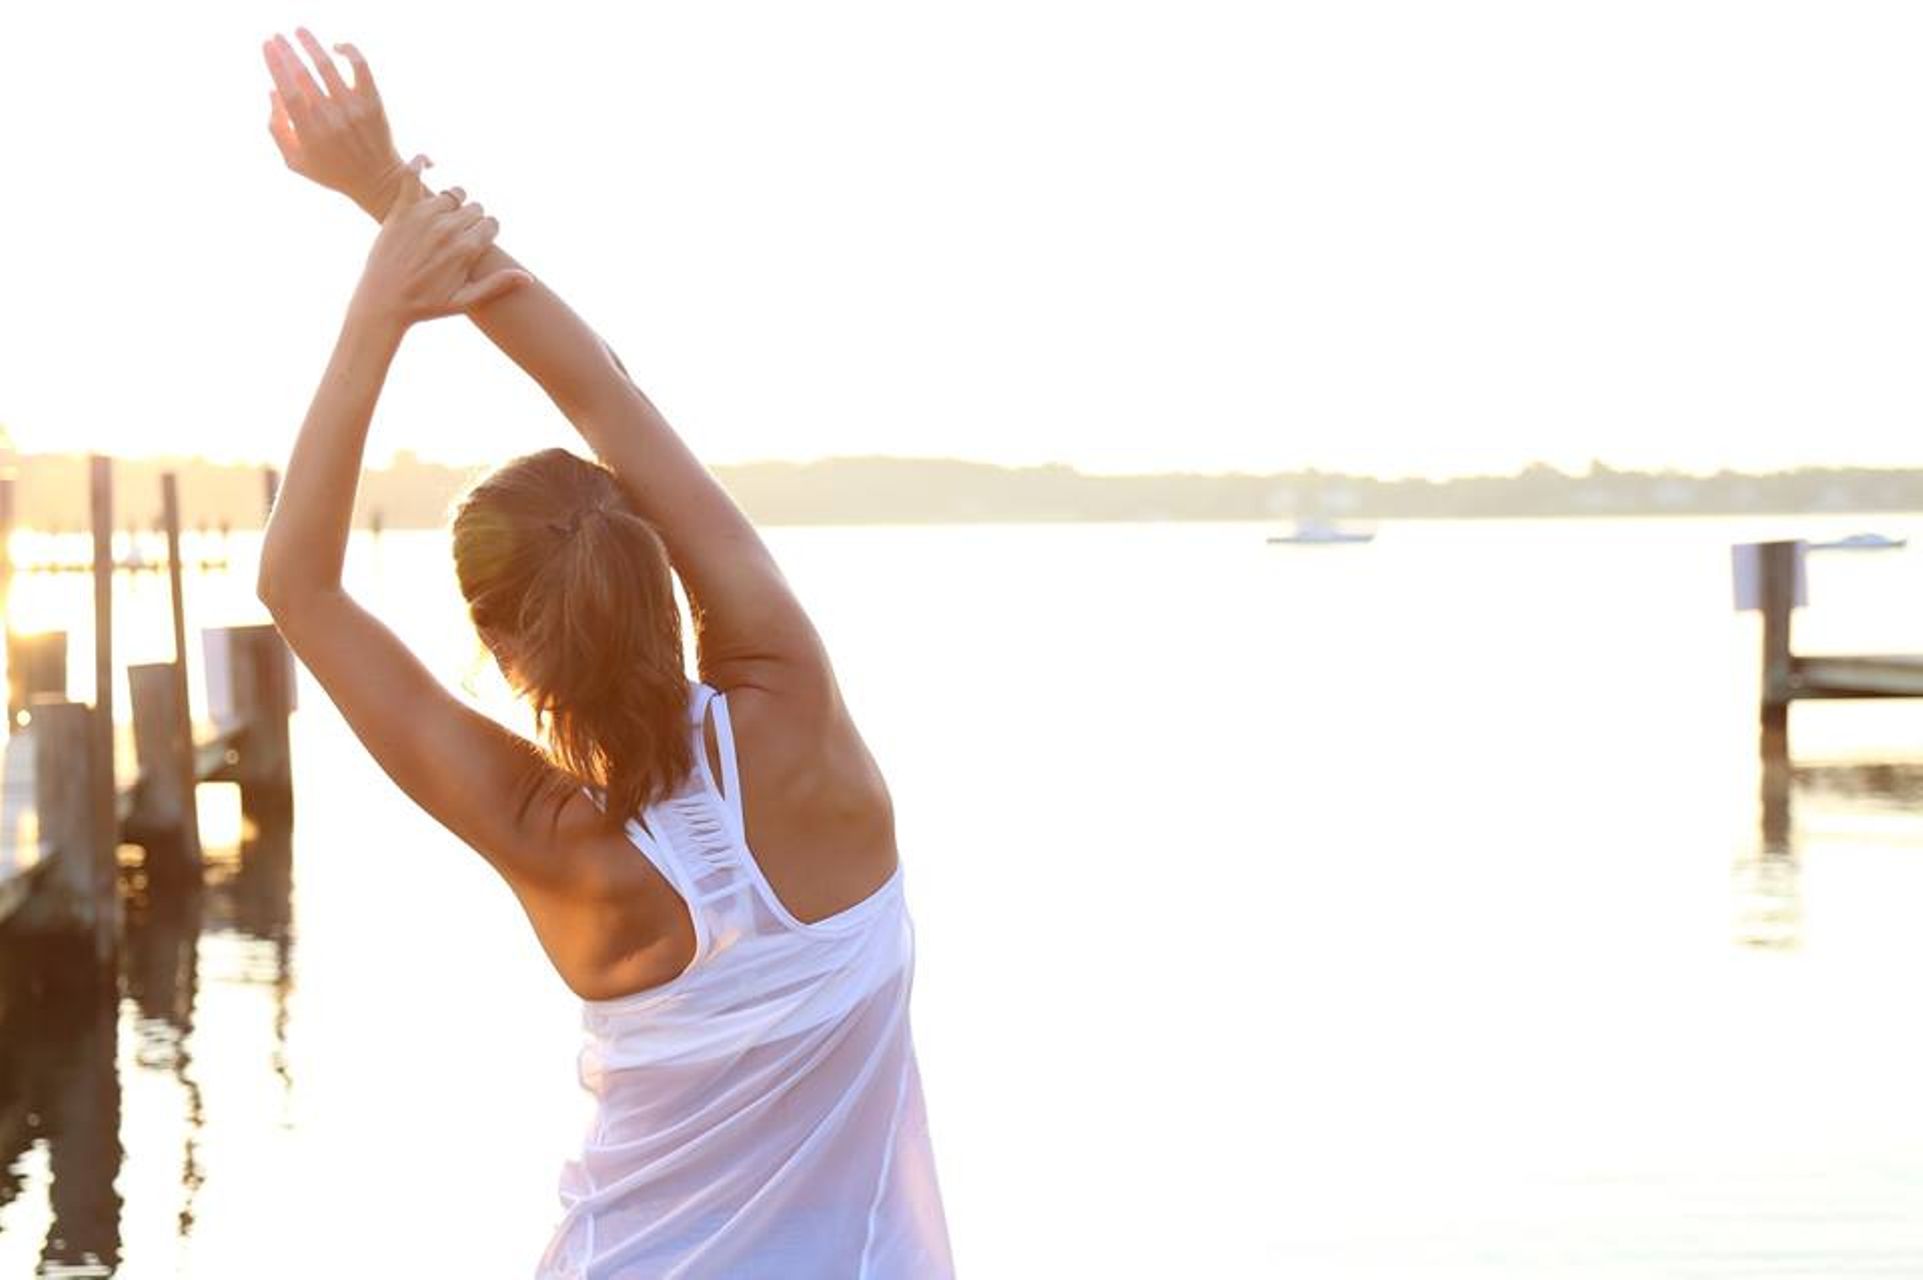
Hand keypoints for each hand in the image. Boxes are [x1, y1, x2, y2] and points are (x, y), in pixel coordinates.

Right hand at [263, 27, 411, 216]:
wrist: (377, 181)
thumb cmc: (331, 171)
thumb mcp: (295, 161)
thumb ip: (277, 128)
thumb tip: (272, 91)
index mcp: (309, 132)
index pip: (288, 90)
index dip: (275, 64)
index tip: (267, 45)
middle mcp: (331, 118)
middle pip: (303, 74)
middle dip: (287, 50)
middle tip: (277, 36)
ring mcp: (353, 109)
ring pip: (328, 65)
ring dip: (310, 44)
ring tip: (299, 31)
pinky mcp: (373, 103)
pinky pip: (361, 67)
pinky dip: (349, 51)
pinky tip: (336, 46)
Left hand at [349, 168, 531, 330]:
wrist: (384, 302)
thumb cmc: (426, 306)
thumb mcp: (465, 300)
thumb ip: (497, 285)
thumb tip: (529, 277)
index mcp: (466, 249)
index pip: (491, 223)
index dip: (488, 232)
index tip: (479, 241)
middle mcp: (448, 228)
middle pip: (475, 208)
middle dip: (473, 219)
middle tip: (460, 236)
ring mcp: (424, 215)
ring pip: (453, 194)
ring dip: (454, 202)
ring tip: (446, 217)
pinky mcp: (402, 208)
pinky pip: (411, 175)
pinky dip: (420, 163)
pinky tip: (429, 164)